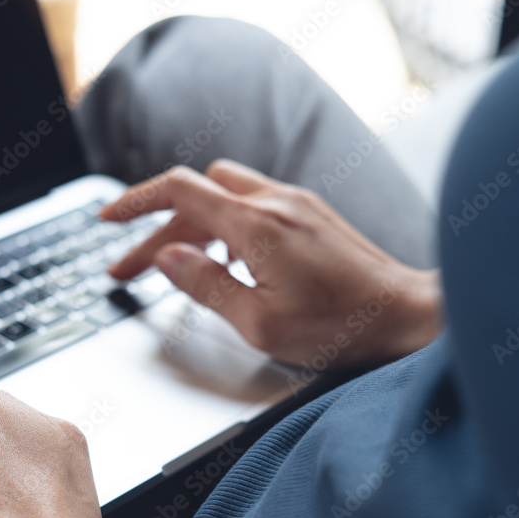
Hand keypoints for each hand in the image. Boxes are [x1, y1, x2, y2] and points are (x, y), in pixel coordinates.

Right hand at [103, 160, 441, 366]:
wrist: (410, 316)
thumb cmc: (343, 327)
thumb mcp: (260, 323)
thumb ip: (206, 285)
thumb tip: (168, 258)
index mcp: (256, 226)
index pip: (179, 190)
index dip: (136, 202)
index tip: (108, 220)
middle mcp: (276, 202)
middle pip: (197, 192)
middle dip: (158, 225)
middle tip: (133, 267)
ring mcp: (297, 204)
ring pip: (225, 193)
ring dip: (193, 223)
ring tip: (178, 266)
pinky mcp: (312, 214)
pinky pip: (253, 204)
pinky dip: (225, 225)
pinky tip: (227, 261)